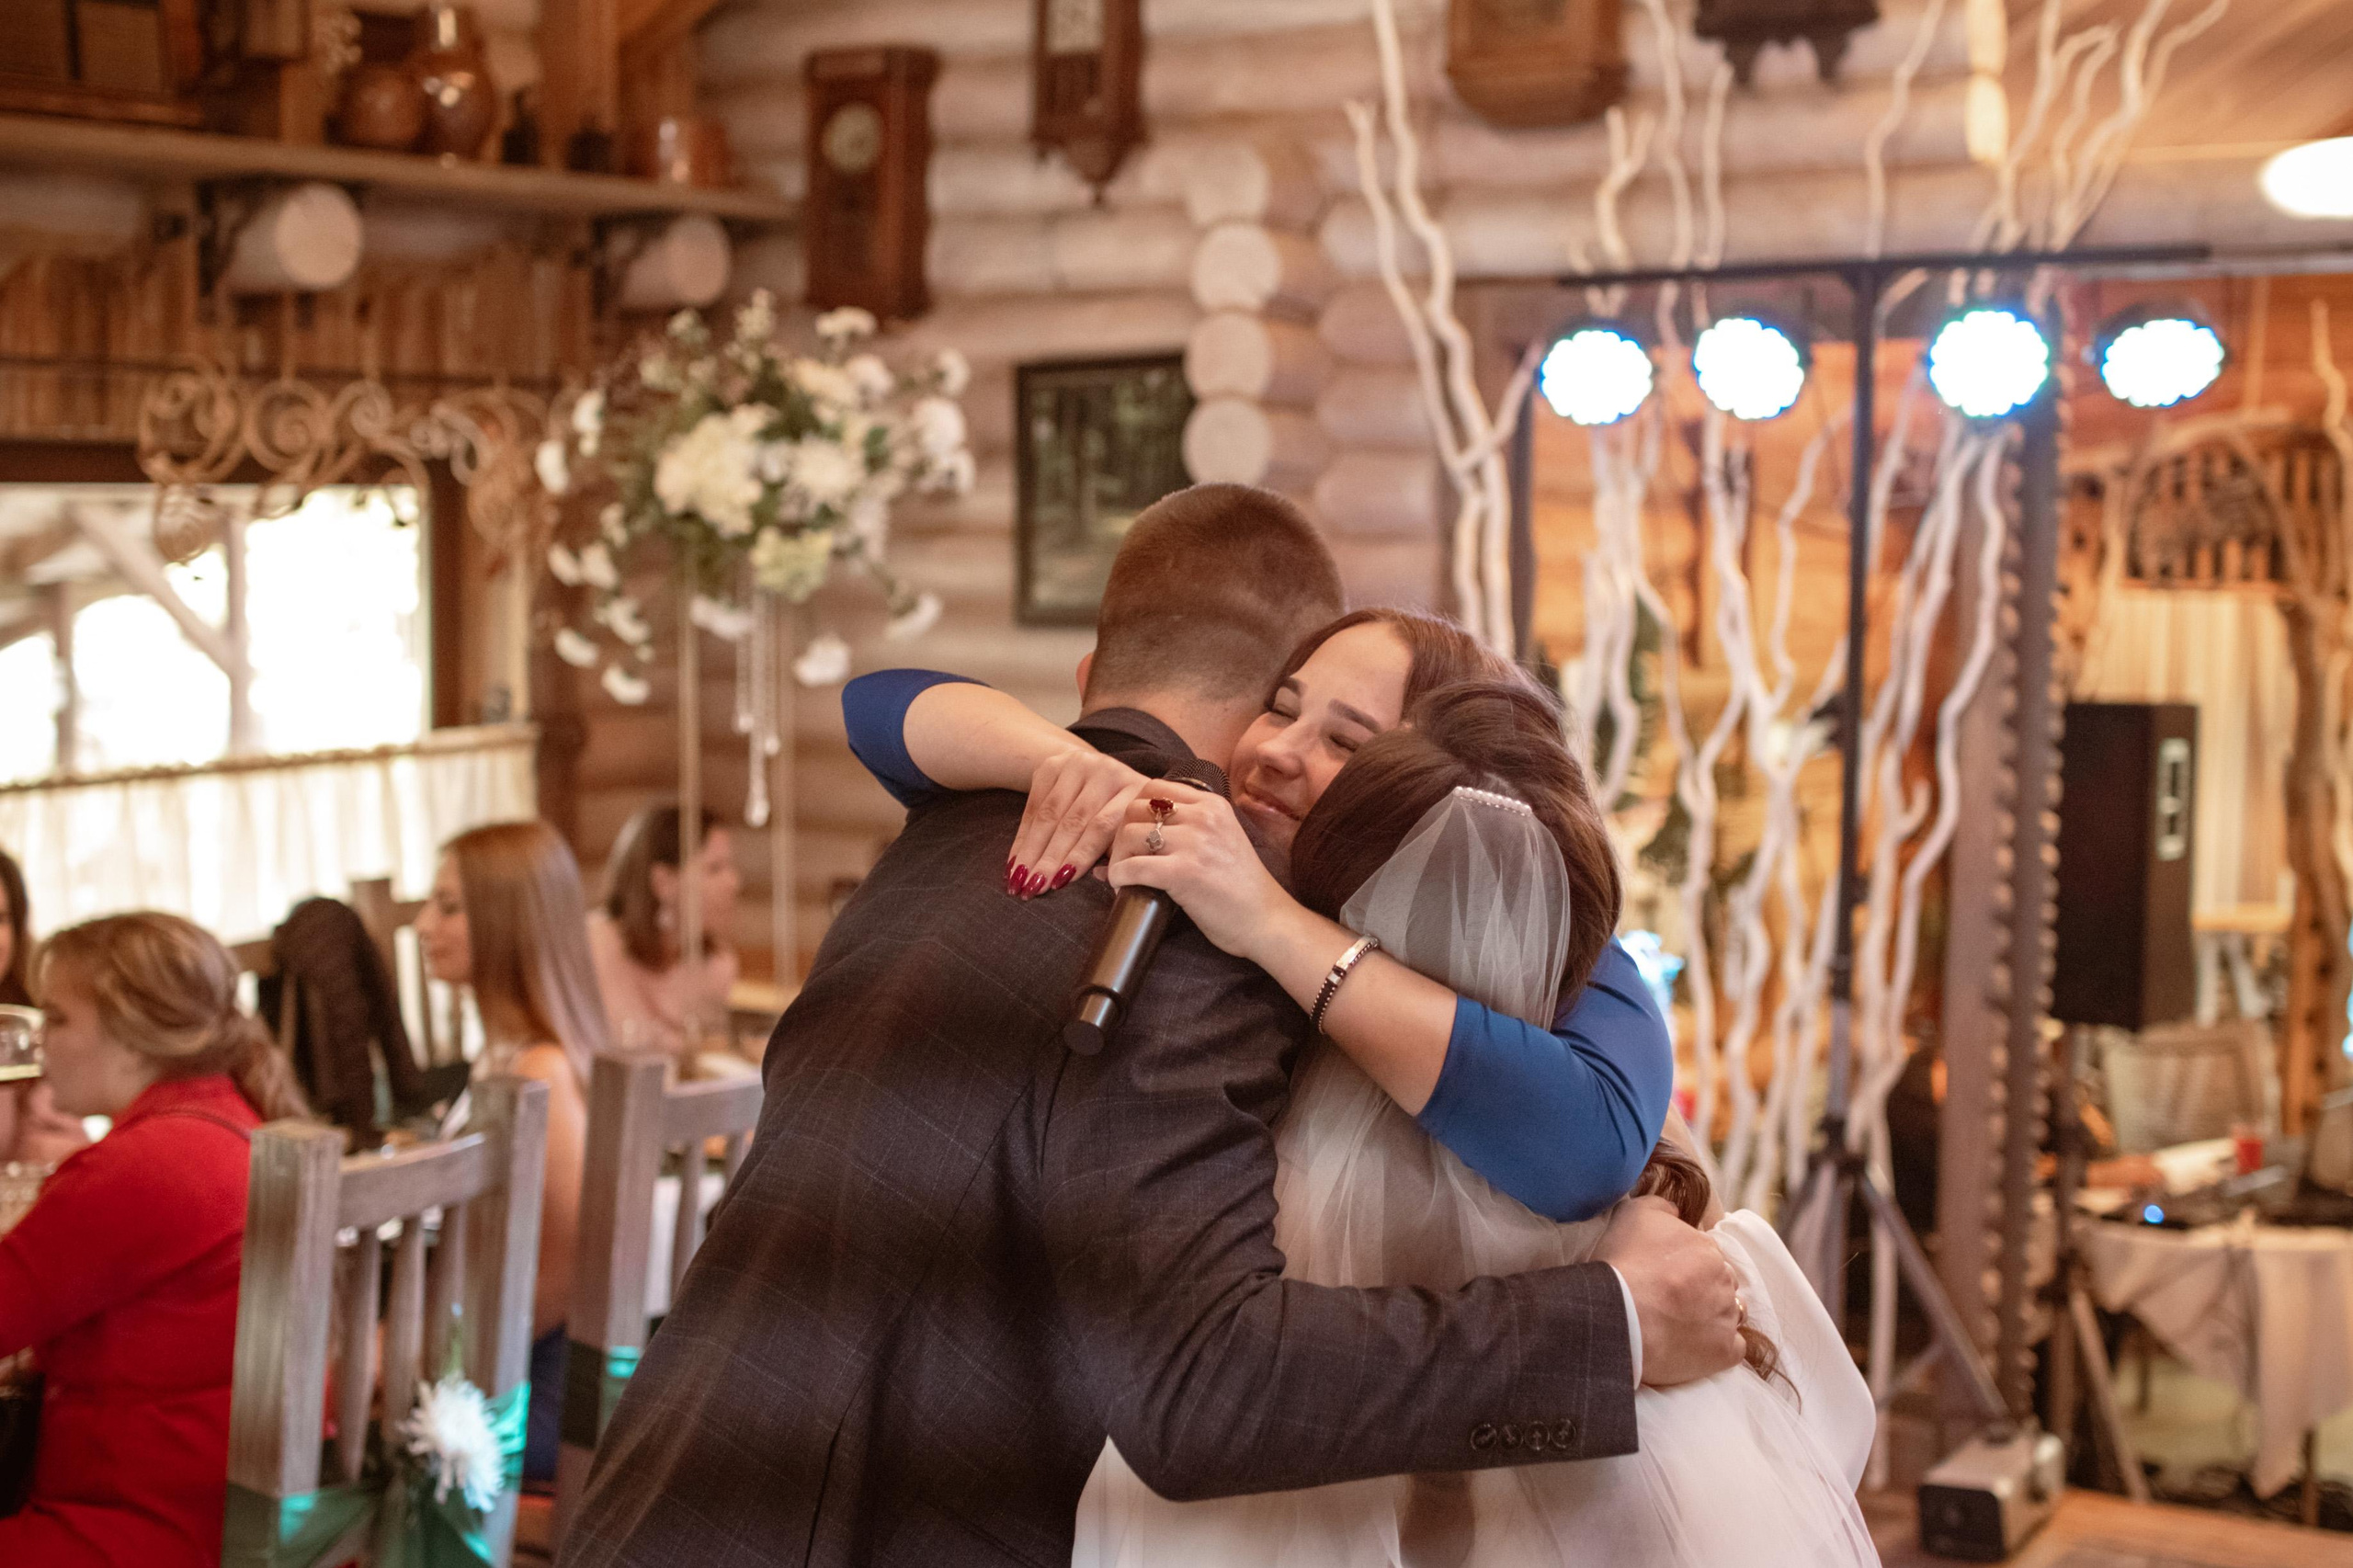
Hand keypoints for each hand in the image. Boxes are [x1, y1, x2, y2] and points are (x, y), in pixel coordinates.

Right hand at [1008, 749, 1149, 896]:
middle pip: (1073, 821)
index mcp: (1134, 789)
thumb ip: (1117, 851)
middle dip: (1050, 858)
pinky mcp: (1051, 766)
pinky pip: (1032, 806)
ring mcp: (1078, 765)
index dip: (1080, 855)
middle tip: (1034, 887)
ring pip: (1049, 814)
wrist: (1096, 768)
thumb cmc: (1117, 811)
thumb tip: (1105, 879)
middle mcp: (1107, 772)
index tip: (1061, 882)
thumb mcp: (1127, 828)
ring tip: (1019, 880)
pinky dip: (1022, 838)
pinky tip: (1014, 862)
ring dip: (1031, 851)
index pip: (1101, 826)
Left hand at [1105, 782, 1290, 959]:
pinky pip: (1132, 867)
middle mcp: (1203, 817)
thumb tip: (1136, 829)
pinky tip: (1124, 888)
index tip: (1135, 835)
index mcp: (1212, 804)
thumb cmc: (1241, 887)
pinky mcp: (1183, 872)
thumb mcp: (1222, 839)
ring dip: (1118, 858)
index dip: (1134, 811)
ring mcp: (1194, 843)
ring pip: (1128, 836)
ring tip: (1125, 876)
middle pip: (1135, 809)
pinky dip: (1119, 878)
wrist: (1266, 920)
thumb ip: (1188, 827)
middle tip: (1125, 858)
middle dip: (1121, 834)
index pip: (1153, 788)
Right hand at [1593, 1196, 1742, 1388]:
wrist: (1617, 1315)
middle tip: (1672, 1301)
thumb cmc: (1623, 1264)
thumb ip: (1661, 1206)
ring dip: (1713, 1317)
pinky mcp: (1725, 1351)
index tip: (1666, 1276)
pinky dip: (1718, 1348)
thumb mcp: (1634, 1213)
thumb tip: (1676, 1211)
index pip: (1707, 1254)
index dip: (1686, 1265)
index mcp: (1707, 1247)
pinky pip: (1733, 1348)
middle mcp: (1724, 1279)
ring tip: (1682, 1326)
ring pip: (1731, 1314)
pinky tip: (1694, 1347)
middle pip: (1722, 1283)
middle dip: (1704, 1290)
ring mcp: (1728, 1317)